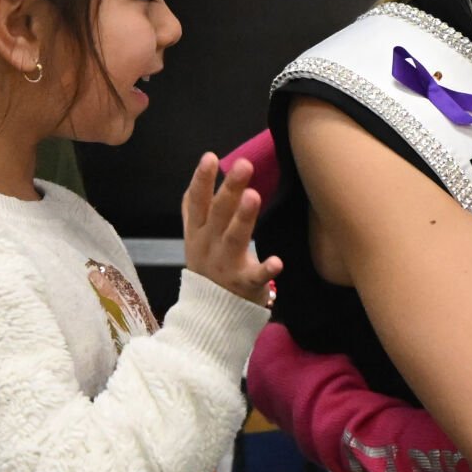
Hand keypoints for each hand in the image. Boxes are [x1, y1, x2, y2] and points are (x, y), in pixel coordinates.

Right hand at [182, 153, 280, 304]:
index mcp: (197, 232)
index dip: (201, 180)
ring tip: (253, 196)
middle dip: (229, 189)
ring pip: (234, 238)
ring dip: (243, 218)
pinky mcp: (244, 284)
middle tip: (244, 165)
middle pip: (218, 214)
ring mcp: (226, 265)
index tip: (209, 157)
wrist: (208, 315)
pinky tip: (277, 261)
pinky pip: (256, 276)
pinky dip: (266, 270)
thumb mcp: (194, 238)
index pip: (196, 203)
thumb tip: (196, 178)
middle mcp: (209, 246)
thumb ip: (194, 210)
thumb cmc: (208, 266)